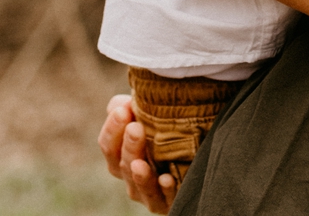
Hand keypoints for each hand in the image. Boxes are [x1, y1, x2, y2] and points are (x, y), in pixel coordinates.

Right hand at [99, 94, 176, 211]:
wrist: (199, 151)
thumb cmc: (169, 130)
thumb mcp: (150, 116)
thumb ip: (131, 109)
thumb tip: (119, 104)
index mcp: (122, 157)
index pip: (109, 146)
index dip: (112, 129)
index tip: (122, 109)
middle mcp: (132, 177)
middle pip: (122, 165)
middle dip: (128, 146)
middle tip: (135, 127)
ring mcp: (149, 193)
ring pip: (139, 186)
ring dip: (140, 174)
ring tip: (141, 163)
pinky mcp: (170, 203)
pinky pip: (165, 200)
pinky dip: (165, 190)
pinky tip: (167, 179)